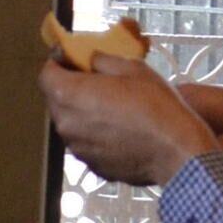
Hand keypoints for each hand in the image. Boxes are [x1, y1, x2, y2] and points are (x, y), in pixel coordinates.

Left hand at [37, 55, 218, 187]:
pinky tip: (119, 128)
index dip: (57, 63)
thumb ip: (103, 60)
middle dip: (70, 86)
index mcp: (70, 95)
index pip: (46, 75)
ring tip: (109, 105)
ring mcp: (78, 149)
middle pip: (56, 100)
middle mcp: (66, 124)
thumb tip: (92, 60)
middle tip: (93, 79)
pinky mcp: (92, 165)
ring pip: (71, 123)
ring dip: (83, 111)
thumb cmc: (155, 106)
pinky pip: (86, 142)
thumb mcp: (132, 68)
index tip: (71, 57)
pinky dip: (95, 133)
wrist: (176, 151)